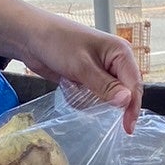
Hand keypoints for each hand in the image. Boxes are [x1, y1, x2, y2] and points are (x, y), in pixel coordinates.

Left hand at [20, 15, 142, 132]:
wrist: (30, 36)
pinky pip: (93, 97)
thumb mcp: (82, 66)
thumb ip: (105, 86)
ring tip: (73, 87)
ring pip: (107, 97)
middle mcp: (115, 62)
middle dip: (107, 101)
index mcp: (120, 52)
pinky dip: (82, 98)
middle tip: (88, 100)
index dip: (132, 107)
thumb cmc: (57, 41)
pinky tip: (69, 86)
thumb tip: (126, 101)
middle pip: (123, 93)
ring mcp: (102, 70)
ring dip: (91, 100)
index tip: (127, 128)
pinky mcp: (89, 77)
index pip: (134, 85)